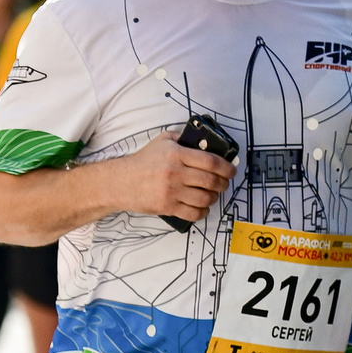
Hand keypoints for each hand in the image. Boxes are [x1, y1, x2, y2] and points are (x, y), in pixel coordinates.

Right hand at [117, 131, 233, 221]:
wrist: (120, 182)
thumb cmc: (142, 162)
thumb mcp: (161, 142)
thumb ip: (182, 138)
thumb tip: (203, 141)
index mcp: (177, 155)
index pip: (211, 162)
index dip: (227, 168)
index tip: (231, 171)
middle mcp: (175, 173)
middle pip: (211, 181)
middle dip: (223, 184)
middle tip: (223, 184)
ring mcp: (171, 191)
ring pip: (204, 198)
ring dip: (213, 198)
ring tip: (211, 195)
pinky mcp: (167, 206)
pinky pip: (193, 213)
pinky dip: (202, 212)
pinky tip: (201, 208)